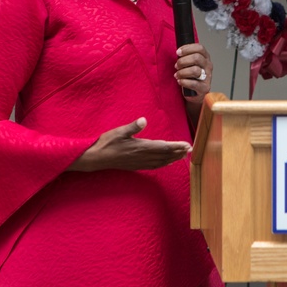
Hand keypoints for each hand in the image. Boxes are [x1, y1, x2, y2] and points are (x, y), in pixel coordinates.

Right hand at [68, 118, 191, 171]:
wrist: (96, 158)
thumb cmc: (106, 143)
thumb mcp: (119, 132)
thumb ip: (132, 127)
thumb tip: (143, 120)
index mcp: (141, 147)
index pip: (163, 147)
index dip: (176, 147)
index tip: (187, 145)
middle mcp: (142, 157)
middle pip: (165, 155)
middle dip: (178, 152)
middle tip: (191, 149)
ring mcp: (140, 163)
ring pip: (161, 162)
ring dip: (173, 158)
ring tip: (183, 155)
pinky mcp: (136, 166)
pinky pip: (154, 166)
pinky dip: (164, 164)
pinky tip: (167, 162)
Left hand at [175, 43, 212, 100]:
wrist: (194, 93)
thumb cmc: (190, 76)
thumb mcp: (190, 63)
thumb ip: (186, 56)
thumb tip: (178, 51)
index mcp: (205, 57)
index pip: (200, 48)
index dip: (187, 48)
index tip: (178, 52)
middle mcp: (208, 66)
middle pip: (197, 58)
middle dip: (183, 61)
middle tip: (176, 66)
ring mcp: (208, 77)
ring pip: (195, 70)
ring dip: (182, 72)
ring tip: (177, 75)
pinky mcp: (204, 88)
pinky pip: (194, 83)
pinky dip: (184, 82)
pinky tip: (179, 81)